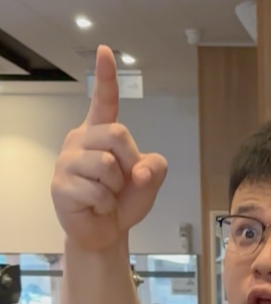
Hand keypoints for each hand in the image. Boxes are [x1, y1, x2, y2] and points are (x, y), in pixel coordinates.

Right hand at [51, 45, 167, 251]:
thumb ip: (157, 166)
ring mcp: (66, 161)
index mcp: (100, 133)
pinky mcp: (60, 185)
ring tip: (107, 194)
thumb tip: (141, 170)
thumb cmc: (125, 200)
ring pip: (106, 165)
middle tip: (122, 181)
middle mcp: (80, 140)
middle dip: (130, 161)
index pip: (104, 101)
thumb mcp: (151, 179)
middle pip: (117, 134)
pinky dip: (105, 204)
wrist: (106, 231)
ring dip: (117, 186)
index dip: (105, 77)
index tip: (106, 51)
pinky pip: (97, 191)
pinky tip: (96, 206)